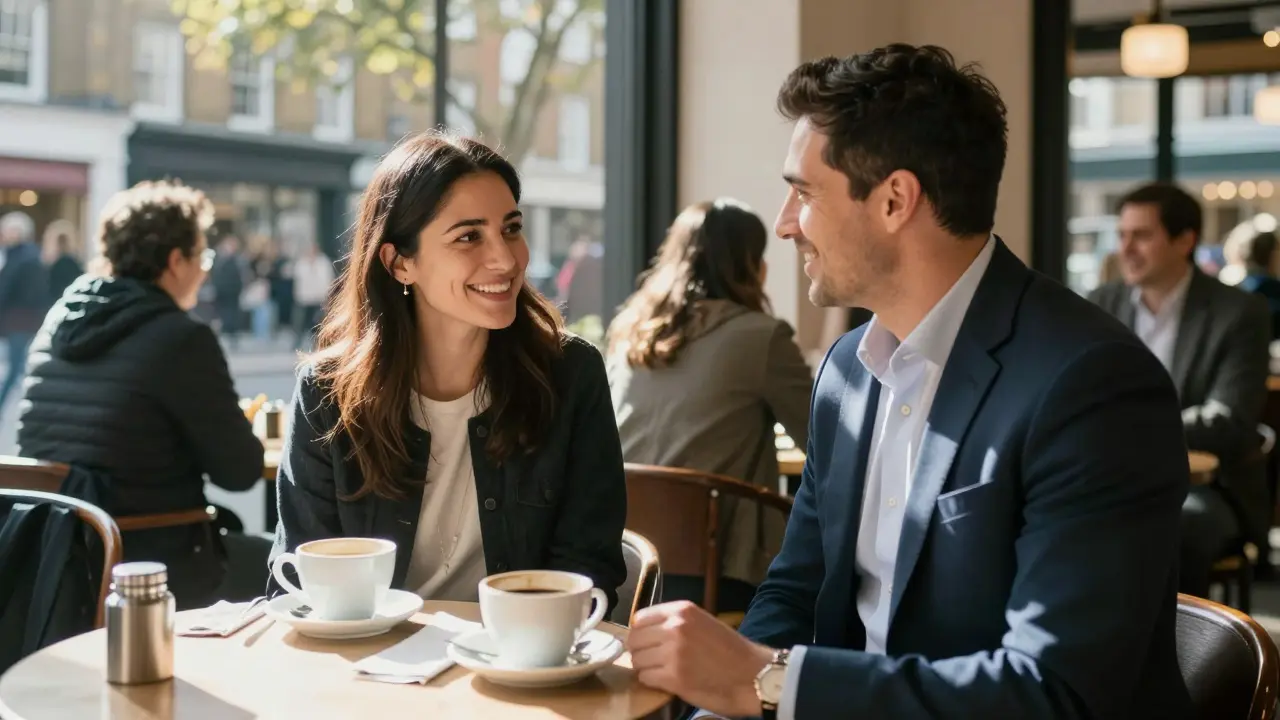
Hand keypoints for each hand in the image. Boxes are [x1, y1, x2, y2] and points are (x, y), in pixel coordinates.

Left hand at [627, 601, 774, 717]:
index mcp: (682, 610)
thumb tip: (644, 632)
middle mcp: (675, 627)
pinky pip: (646, 678)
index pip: (639, 618)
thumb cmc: (730, 651)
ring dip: (646, 669)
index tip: (646, 644)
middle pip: (634, 640)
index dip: (640, 634)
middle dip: (640, 652)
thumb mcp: (703, 623)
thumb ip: (675, 623)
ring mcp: (673, 653)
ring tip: (661, 672)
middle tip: (652, 661)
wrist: (753, 674)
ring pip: (637, 660)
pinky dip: (653, 682)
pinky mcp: (674, 677)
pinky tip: (667, 682)